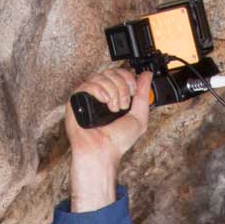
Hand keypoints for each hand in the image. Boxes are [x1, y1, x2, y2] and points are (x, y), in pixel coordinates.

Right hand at [66, 65, 152, 208]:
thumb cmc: (117, 141)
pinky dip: (100, 91)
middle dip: (122, 86)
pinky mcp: (76, 99)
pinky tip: (105, 102)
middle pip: (112, 72)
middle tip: (124, 105)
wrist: (103, 151)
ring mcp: (88, 96)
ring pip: (102, 77)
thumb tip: (147, 75)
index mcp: (114, 95)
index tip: (133, 91)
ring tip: (114, 108)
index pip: (120, 73)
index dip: (128, 77)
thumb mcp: (139, 117)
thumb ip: (144, 95)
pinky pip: (88, 84)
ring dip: (113, 92)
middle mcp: (101, 93)